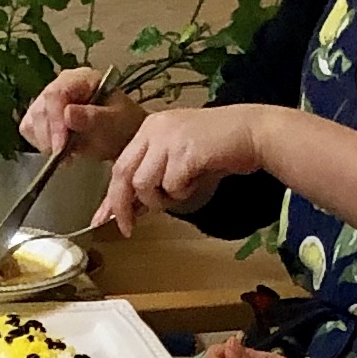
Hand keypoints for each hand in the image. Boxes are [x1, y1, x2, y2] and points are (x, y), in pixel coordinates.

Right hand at [21, 68, 148, 163]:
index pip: (56, 94)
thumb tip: (68, 113)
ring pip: (31, 120)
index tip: (60, 146)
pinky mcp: (41, 117)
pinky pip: (29, 130)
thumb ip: (94, 117)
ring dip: (45, 142)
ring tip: (67, 153)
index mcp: (80, 79)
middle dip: (49, 136)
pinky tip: (60, 150)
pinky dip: (41, 144)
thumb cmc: (121, 126)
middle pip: (40, 108)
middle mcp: (60, 85)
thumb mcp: (115, 121)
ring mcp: (48, 101)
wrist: (121, 137)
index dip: (55, 121)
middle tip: (63, 155)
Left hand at [93, 104, 277, 231]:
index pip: (121, 165)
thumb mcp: (179, 159)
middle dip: (123, 206)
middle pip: (124, 174)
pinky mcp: (185, 151)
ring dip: (162, 199)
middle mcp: (155, 129)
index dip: (111, 196)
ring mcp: (169, 138)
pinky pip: (172, 185)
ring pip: (145, 184)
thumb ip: (155, 178)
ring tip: (183, 190)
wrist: (253, 132)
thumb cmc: (219, 148)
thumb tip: (132, 209)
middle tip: (127, 228)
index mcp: (150, 128)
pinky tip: (198, 180)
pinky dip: (183, 192)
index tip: (103, 218)